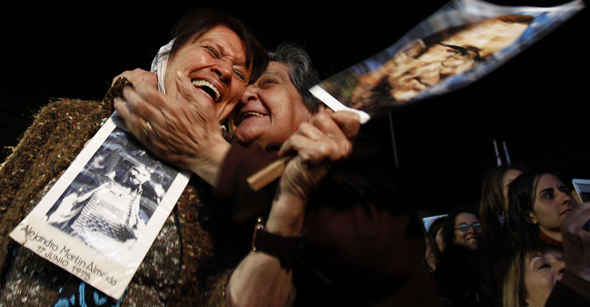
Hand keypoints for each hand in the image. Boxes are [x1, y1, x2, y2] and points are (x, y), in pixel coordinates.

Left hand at [113, 71, 229, 184]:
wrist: (206, 154)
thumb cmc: (206, 129)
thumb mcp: (203, 105)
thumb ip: (189, 89)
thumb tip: (178, 74)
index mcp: (174, 109)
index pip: (150, 94)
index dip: (140, 87)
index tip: (136, 83)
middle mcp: (163, 121)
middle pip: (139, 105)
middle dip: (129, 95)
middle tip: (124, 90)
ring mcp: (157, 134)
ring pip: (135, 119)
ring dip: (124, 110)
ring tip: (117, 102)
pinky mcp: (154, 145)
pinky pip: (137, 133)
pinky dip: (129, 125)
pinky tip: (124, 119)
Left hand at [265, 109, 359, 235]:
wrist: (295, 192)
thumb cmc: (306, 166)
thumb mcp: (322, 147)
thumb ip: (327, 130)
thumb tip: (326, 111)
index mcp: (347, 145)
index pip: (352, 118)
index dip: (336, 116)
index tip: (322, 126)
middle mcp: (343, 148)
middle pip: (323, 117)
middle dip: (308, 128)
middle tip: (306, 144)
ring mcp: (330, 151)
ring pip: (306, 127)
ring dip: (296, 138)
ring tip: (297, 152)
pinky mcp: (315, 153)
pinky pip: (295, 138)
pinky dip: (287, 146)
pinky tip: (289, 157)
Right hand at [560, 202, 589, 281]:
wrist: (579, 270)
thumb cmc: (577, 253)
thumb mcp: (571, 235)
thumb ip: (577, 223)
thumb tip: (589, 210)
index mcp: (565, 225)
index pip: (581, 207)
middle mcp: (571, 227)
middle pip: (588, 210)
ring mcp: (581, 234)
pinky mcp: (589, 239)